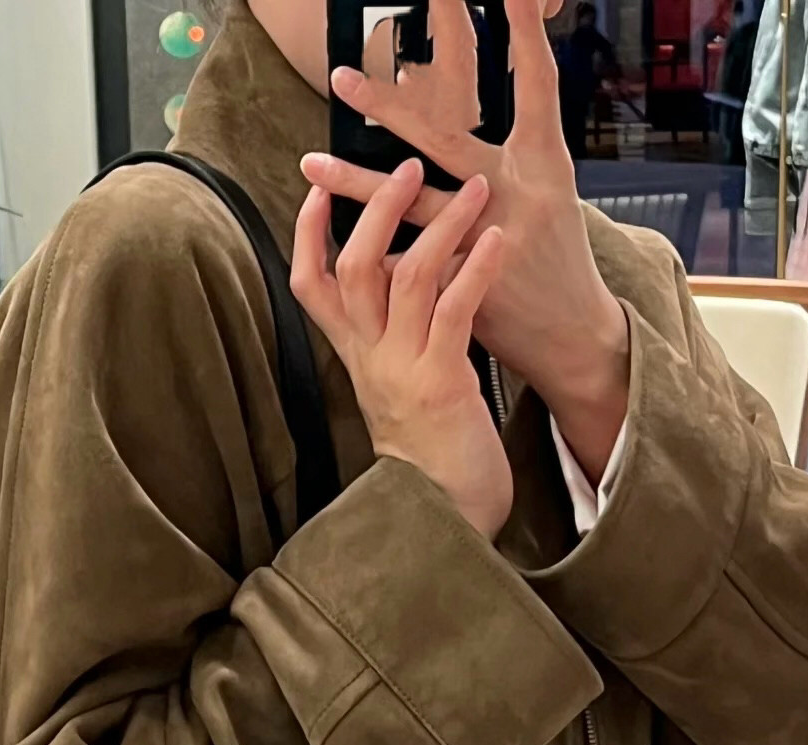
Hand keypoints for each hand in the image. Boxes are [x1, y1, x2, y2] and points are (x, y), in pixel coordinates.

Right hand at [290, 158, 512, 540]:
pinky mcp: (442, 384)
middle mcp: (370, 359)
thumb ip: (391, 337)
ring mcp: (403, 371)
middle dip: (379, 207)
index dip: (309, 233)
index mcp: (355, 357)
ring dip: (443, 224)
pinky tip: (498, 242)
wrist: (445, 516)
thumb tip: (399, 281)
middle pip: (354, 265)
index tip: (322, 187)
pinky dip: (476, 270)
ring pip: (407, 277)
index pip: (309, 283)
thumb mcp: (397, 387)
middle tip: (410, 165)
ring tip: (478, 191)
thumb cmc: (432, 451)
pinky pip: (454, 312)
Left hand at [305, 0, 629, 482]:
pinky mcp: (470, 287)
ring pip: (411, 207)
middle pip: (446, 138)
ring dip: (357, 184)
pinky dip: (377, 259)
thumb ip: (504, 157)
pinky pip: (411, 267)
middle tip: (340, 74)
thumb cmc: (556, 258)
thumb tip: (456, 115)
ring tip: (310, 162)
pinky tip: (334, 250)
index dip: (526, 33)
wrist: (575, 337)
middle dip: (390, 106)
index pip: (535, 85)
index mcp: (545, 163)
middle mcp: (517, 194)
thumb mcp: (548, 192)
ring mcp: (491, 242)